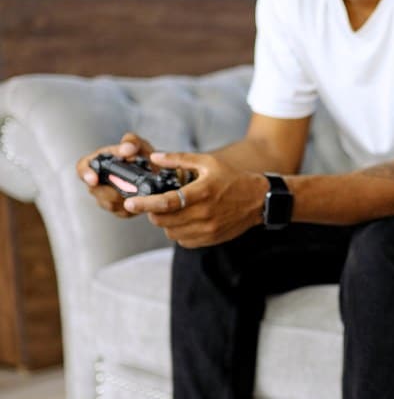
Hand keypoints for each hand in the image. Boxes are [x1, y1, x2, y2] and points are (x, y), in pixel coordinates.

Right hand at [76, 132, 155, 217]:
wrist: (155, 172)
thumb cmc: (141, 156)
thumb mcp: (139, 144)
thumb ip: (132, 142)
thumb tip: (127, 149)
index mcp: (98, 161)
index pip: (82, 168)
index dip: (86, 174)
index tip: (94, 179)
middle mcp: (98, 180)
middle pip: (96, 190)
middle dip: (111, 190)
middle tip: (129, 188)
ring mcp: (106, 196)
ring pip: (109, 204)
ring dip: (122, 200)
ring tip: (138, 193)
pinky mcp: (117, 208)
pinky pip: (121, 212)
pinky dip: (131, 208)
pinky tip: (141, 201)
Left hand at [122, 151, 269, 246]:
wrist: (259, 200)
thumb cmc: (232, 179)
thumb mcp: (208, 163)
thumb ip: (179, 159)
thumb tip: (155, 158)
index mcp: (202, 192)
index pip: (167, 202)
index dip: (145, 203)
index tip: (130, 202)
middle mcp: (204, 213)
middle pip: (164, 220)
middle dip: (153, 212)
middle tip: (155, 203)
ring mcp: (207, 229)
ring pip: (171, 232)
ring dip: (165, 222)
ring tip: (172, 210)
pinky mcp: (210, 239)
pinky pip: (183, 241)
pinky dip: (177, 232)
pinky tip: (184, 220)